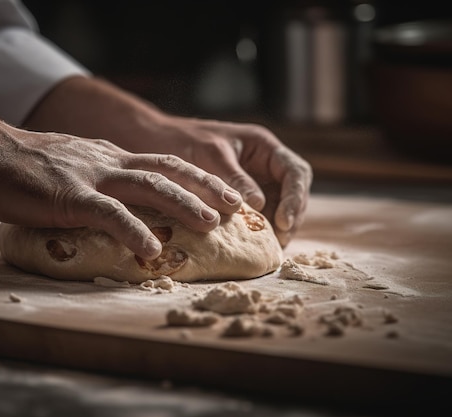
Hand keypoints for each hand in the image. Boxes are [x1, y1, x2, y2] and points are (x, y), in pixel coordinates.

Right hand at [0, 127, 243, 258]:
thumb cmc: (20, 166)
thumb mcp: (68, 166)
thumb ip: (94, 181)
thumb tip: (112, 204)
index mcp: (109, 157)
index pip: (162, 164)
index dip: (196, 179)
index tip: (220, 196)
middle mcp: (108, 161)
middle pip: (169, 169)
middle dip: (206, 187)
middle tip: (236, 206)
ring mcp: (90, 176)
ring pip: (149, 185)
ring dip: (184, 203)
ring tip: (211, 223)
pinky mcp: (69, 195)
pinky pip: (109, 213)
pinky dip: (133, 230)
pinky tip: (150, 249)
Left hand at [149, 117, 311, 246]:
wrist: (156, 140)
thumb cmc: (184, 140)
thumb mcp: (210, 155)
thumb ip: (234, 178)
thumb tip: (258, 205)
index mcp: (263, 147)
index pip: (295, 171)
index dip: (294, 197)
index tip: (282, 221)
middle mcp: (265, 165)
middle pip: (294, 193)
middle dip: (290, 218)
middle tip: (279, 242)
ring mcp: (255, 183)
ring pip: (279, 208)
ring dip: (278, 229)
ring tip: (269, 250)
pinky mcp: (241, 199)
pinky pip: (258, 216)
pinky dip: (259, 231)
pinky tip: (252, 247)